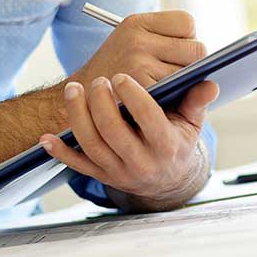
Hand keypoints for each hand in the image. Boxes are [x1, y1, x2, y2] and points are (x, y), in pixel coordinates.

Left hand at [41, 74, 218, 210]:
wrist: (167, 179)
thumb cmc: (177, 140)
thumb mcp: (192, 123)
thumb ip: (197, 101)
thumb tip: (209, 83)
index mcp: (165, 145)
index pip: (147, 118)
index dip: (132, 95)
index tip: (120, 77)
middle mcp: (141, 162)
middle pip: (113, 131)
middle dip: (100, 103)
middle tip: (97, 80)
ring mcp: (119, 171)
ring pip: (92, 145)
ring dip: (78, 117)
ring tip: (73, 90)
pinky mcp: (102, 176)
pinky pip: (77, 166)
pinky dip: (60, 153)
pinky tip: (47, 137)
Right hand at [70, 11, 207, 89]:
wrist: (79, 102)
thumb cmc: (115, 73)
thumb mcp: (132, 44)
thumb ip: (166, 42)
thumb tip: (207, 60)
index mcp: (136, 22)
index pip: (188, 22)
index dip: (187, 38)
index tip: (175, 50)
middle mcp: (137, 39)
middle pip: (196, 49)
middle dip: (191, 63)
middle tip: (174, 73)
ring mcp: (139, 64)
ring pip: (190, 74)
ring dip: (183, 83)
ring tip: (164, 88)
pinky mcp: (142, 89)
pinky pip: (178, 92)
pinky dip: (175, 98)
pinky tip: (161, 101)